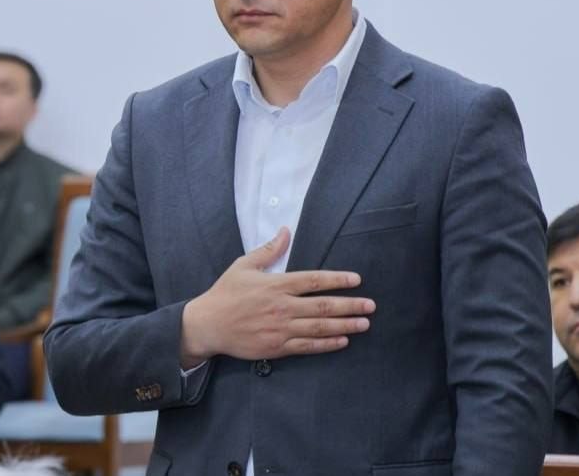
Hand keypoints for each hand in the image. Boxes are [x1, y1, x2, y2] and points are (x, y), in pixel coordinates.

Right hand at [180, 226, 374, 367]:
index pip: (313, 280)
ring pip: (319, 328)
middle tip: (370, 305)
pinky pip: (307, 347)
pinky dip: (326, 344)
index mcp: (276, 285)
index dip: (337, 280)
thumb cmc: (225, 293)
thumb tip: (286, 231)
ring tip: (364, 323)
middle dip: (350, 305)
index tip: (356, 280)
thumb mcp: (244, 265)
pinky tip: (342, 341)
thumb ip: (268, 250)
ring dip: (345, 325)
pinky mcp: (276, 347)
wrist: (207, 325)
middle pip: (323, 306)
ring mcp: (280, 329)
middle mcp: (282, 307)